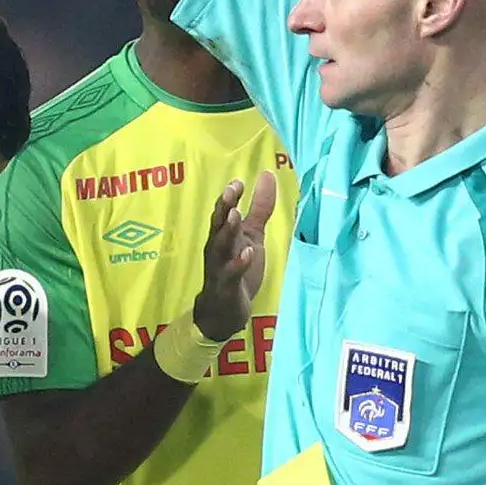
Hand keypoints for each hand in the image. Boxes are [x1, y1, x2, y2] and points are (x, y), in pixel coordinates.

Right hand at [189, 171, 276, 343]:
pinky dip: (239, 263)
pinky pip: (231, 274)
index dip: (229, 197)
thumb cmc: (236, 267)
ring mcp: (219, 267)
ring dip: (228, 231)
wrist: (224, 310)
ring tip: (236, 215)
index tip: (238, 181)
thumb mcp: (252, 234)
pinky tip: (248, 253)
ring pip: (220, 247)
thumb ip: (260, 207)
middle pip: (218, 225)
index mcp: (223, 234)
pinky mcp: (226, 287)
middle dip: (224, 207)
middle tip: (230, 189)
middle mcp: (218, 248)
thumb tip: (267, 174)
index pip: (224, 212)